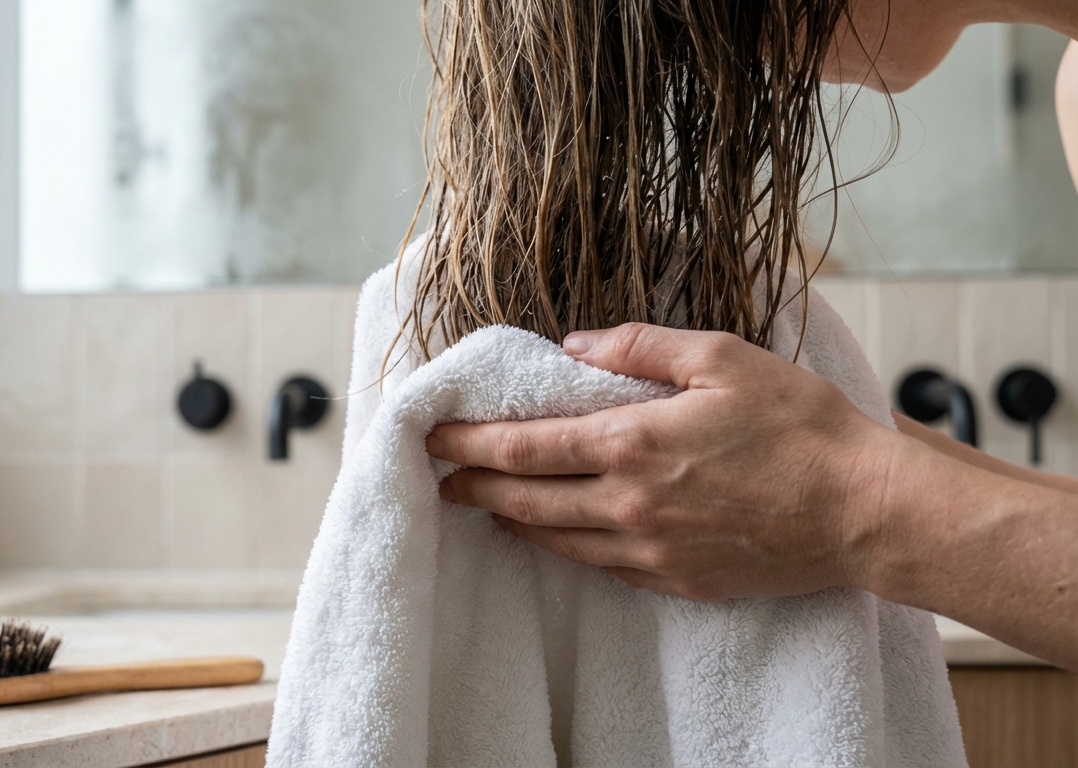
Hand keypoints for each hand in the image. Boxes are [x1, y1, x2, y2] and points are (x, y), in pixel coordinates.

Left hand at [426, 323, 904, 600]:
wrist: (864, 511)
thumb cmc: (801, 427)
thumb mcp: (722, 358)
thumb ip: (638, 347)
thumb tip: (574, 345)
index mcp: (633, 445)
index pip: (525, 446)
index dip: (470, 442)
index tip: (433, 435)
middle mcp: (628, 505)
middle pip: (525, 500)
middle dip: (474, 486)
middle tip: (440, 478)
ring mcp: (650, 552)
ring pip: (556, 541)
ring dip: (511, 521)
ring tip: (484, 505)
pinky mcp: (676, 581)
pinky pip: (600, 566)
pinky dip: (564, 549)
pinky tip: (554, 537)